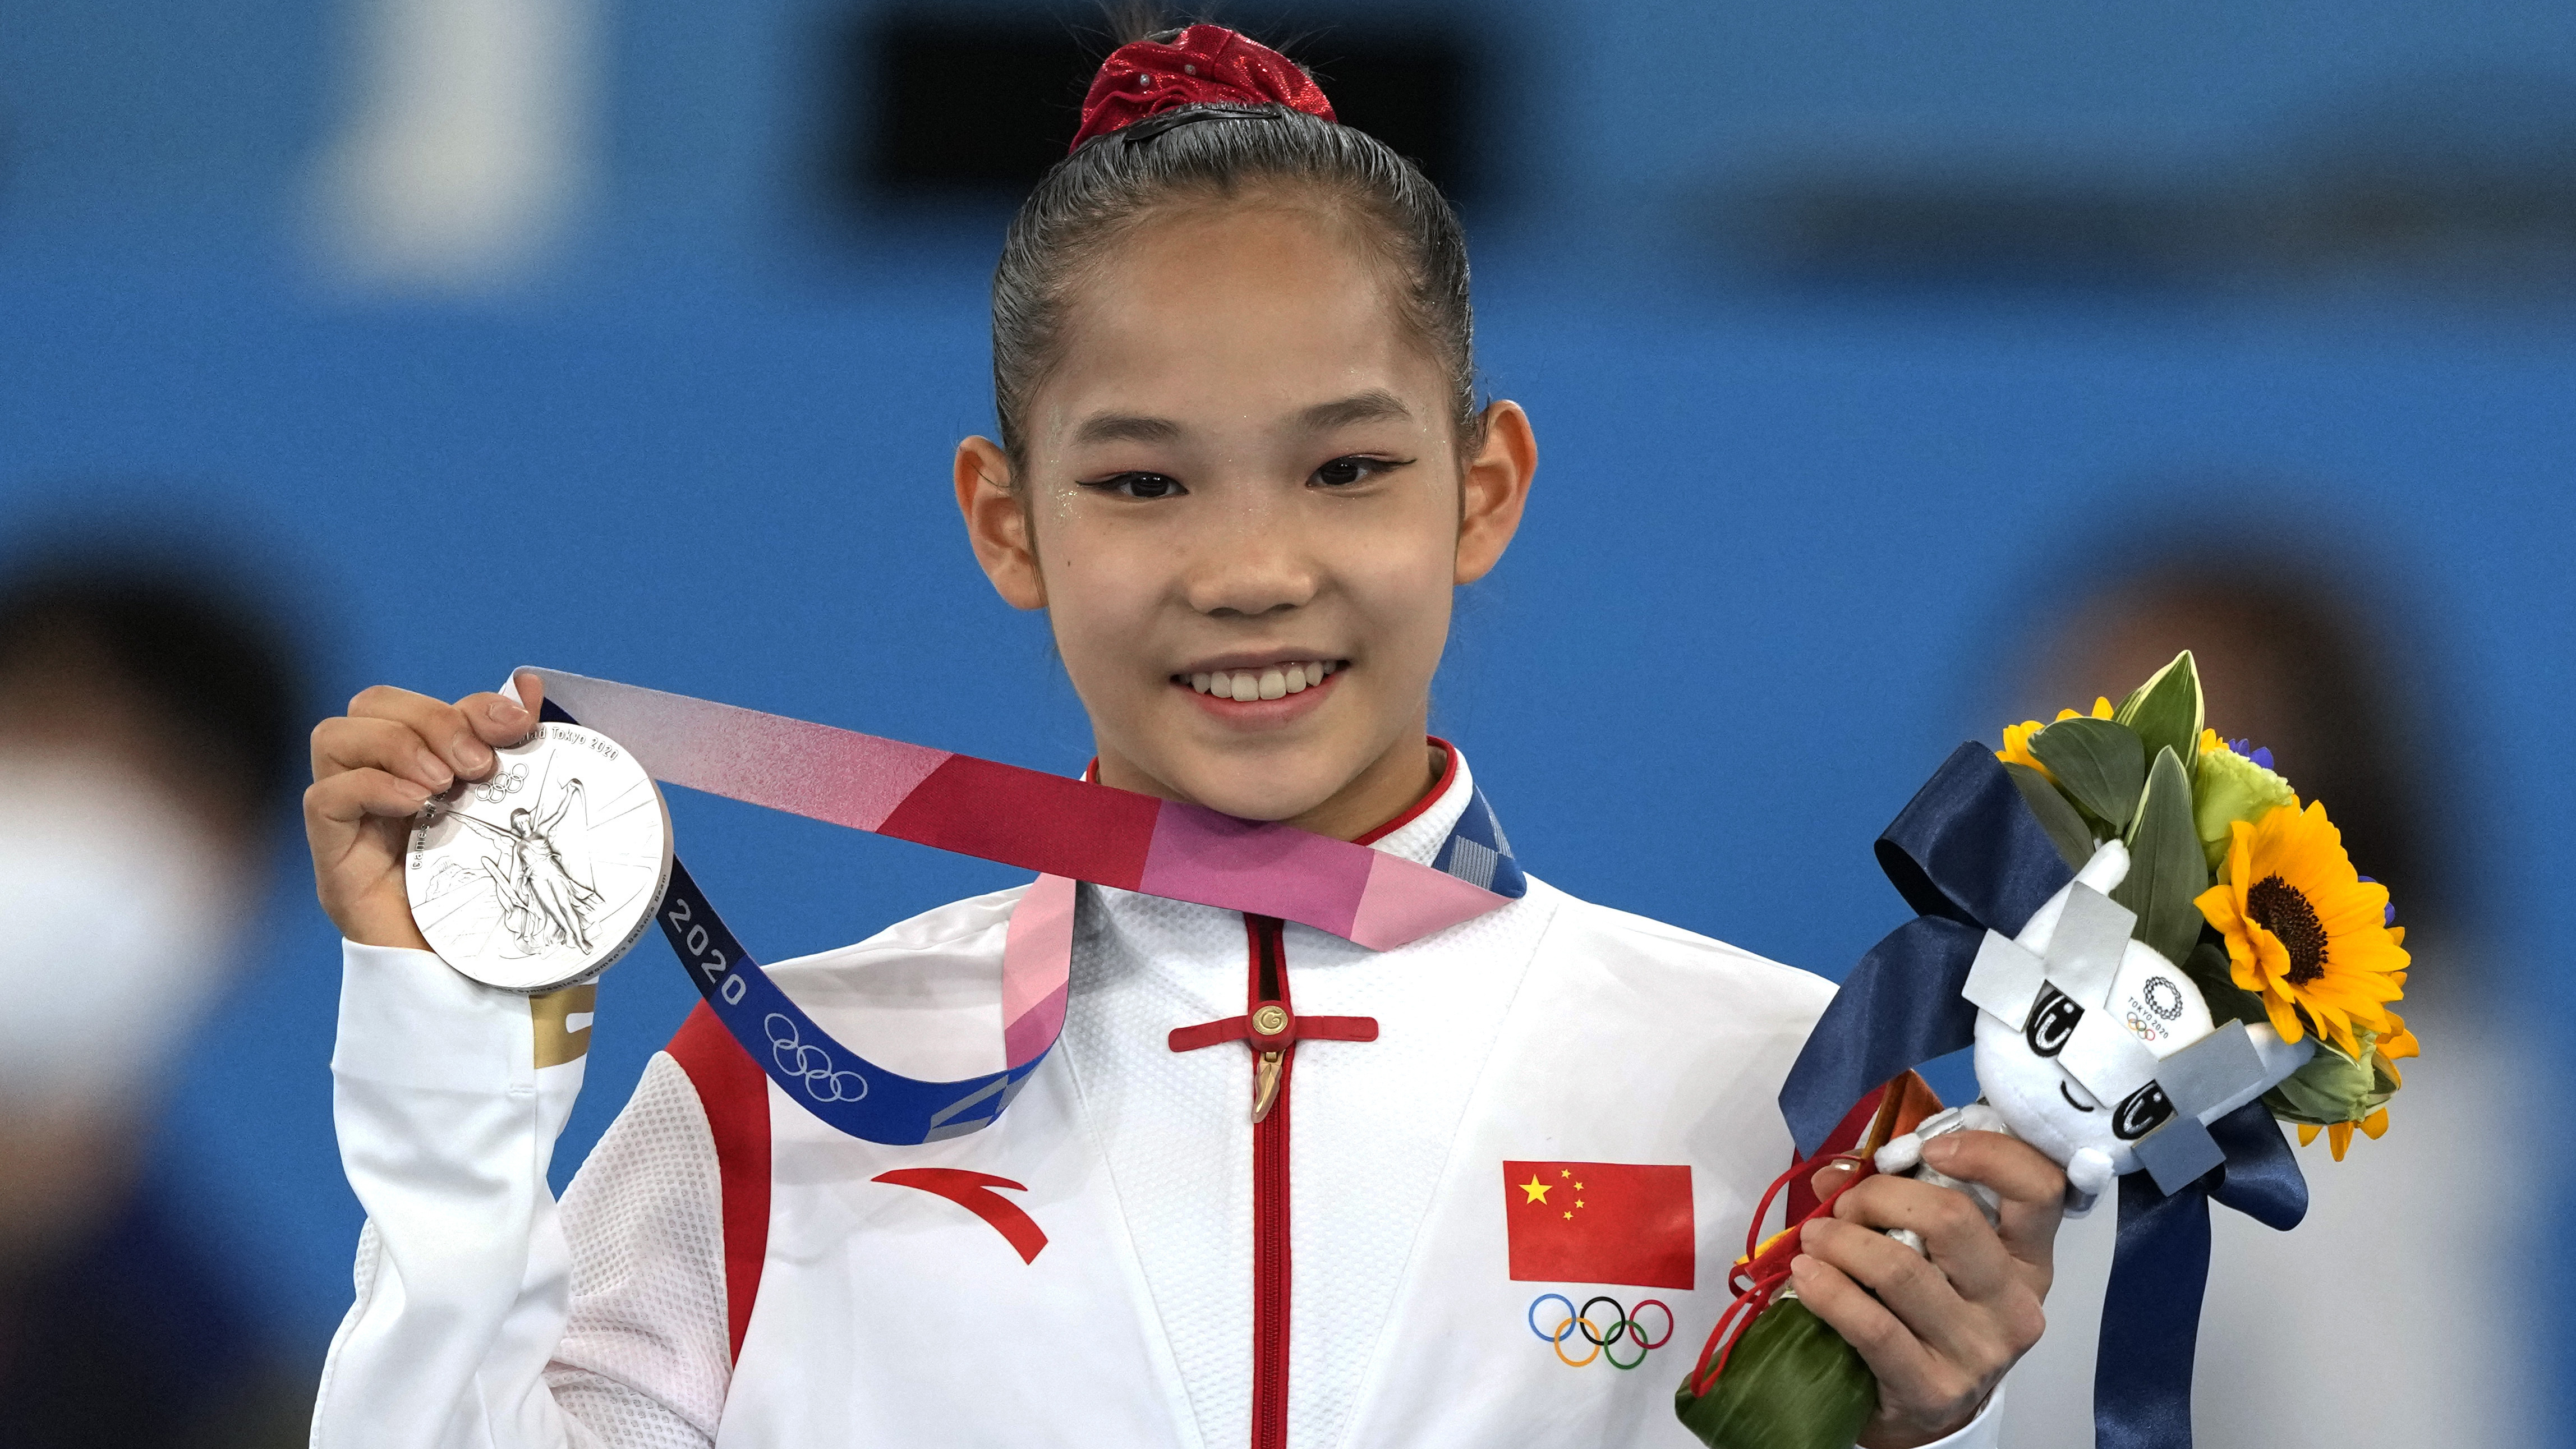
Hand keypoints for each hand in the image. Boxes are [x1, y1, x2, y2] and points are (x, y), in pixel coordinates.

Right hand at [304, 672, 544, 948]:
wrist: (483, 991)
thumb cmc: (502, 904)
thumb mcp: (519, 817)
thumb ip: (519, 752)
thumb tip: (529, 686)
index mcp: (424, 774)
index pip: (417, 704)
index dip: (465, 703)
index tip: (518, 726)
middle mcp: (378, 792)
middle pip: (369, 706)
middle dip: (430, 717)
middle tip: (479, 765)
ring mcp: (352, 825)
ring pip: (334, 738)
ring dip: (397, 745)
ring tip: (446, 786)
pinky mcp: (336, 863)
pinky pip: (323, 799)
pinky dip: (370, 786)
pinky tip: (416, 806)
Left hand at [1791, 1131, 2063, 1446]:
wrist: (1921, 1410)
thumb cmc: (1923, 1315)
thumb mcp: (1928, 1255)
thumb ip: (1896, 1202)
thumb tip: (1838, 1171)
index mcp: (2027, 1260)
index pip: (2039, 1189)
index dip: (1988, 1154)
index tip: (1928, 1148)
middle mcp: (2014, 1304)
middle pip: (1952, 1219)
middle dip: (1880, 1197)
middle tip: (1845, 1208)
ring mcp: (1979, 1350)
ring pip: (1901, 1269)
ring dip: (1841, 1242)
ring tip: (1813, 1241)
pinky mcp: (1934, 1387)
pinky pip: (1873, 1326)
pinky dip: (1829, 1291)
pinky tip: (1805, 1277)